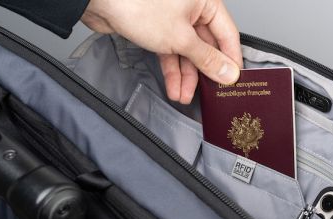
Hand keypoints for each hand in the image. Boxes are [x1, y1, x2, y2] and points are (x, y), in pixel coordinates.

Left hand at [81, 0, 242, 103]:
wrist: (100, 1)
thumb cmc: (138, 5)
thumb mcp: (181, 38)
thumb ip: (207, 58)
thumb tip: (228, 72)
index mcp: (205, 1)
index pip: (228, 34)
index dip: (230, 60)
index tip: (232, 81)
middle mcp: (191, 8)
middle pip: (206, 46)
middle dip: (202, 73)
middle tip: (207, 93)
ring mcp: (174, 19)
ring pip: (187, 52)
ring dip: (185, 76)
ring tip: (183, 96)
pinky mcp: (157, 28)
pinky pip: (171, 51)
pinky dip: (172, 69)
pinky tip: (173, 87)